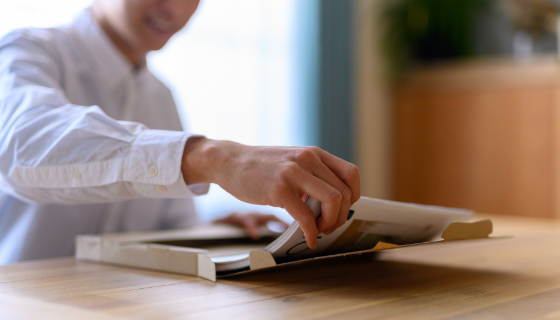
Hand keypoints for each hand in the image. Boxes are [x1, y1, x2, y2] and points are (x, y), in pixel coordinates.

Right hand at [181, 137, 360, 248]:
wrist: (230, 161)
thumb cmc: (261, 166)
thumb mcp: (293, 162)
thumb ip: (313, 175)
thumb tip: (334, 201)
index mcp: (314, 154)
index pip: (351, 174)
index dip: (353, 197)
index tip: (342, 209)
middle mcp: (308, 159)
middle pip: (344, 193)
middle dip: (341, 216)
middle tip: (328, 226)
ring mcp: (293, 173)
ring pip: (333, 201)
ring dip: (330, 223)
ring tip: (318, 229)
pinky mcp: (279, 189)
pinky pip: (306, 217)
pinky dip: (312, 233)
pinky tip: (308, 239)